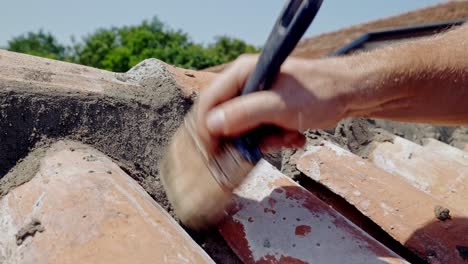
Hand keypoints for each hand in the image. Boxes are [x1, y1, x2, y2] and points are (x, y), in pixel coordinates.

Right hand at [196, 55, 354, 152]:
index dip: (207, 127)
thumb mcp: (280, 105)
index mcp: (243, 72)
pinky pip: (260, 132)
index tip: (211, 151)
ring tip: (287, 137)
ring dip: (264, 141)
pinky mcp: (268, 110)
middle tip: (257, 148)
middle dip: (243, 138)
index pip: (210, 100)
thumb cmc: (318, 92)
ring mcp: (257, 97)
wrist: (349, 94)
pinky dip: (275, 140)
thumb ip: (245, 114)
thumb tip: (212, 125)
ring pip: (244, 130)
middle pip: (225, 118)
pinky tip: (293, 136)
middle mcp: (246, 84)